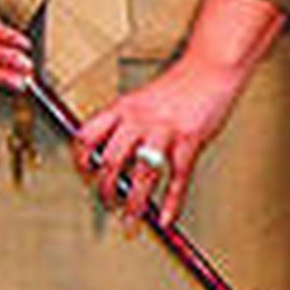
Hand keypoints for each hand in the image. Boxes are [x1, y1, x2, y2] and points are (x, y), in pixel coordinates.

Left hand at [74, 0, 281, 227]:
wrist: (208, 70)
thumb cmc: (176, 85)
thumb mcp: (140, 98)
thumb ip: (125, 121)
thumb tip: (111, 146)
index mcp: (121, 107)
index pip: (87, 135)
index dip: (80, 158)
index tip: (83, 174)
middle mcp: (137, 120)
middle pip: (110, 160)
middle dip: (105, 188)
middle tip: (106, 202)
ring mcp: (163, 132)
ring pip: (141, 176)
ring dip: (134, 203)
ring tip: (130, 220)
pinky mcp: (189, 142)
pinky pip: (177, 178)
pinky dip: (171, 202)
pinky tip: (165, 217)